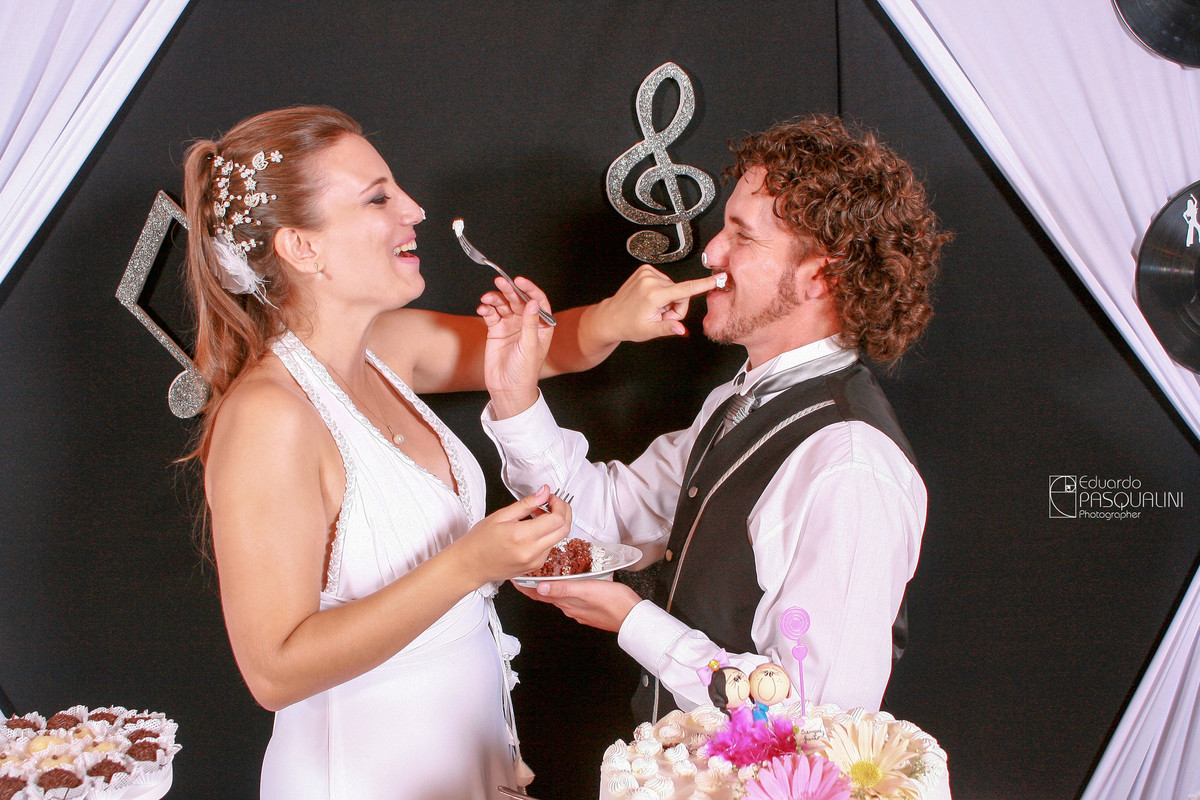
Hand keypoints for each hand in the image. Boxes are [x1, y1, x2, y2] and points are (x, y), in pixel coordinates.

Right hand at [453, 486, 571, 585]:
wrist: (470, 565)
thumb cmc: (480, 541)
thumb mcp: (501, 516)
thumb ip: (526, 504)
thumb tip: (544, 492)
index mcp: (522, 536)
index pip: (557, 519)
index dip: (559, 505)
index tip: (551, 498)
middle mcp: (531, 552)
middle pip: (564, 530)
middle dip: (564, 512)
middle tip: (552, 503)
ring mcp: (535, 562)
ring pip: (558, 538)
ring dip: (555, 524)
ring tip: (538, 515)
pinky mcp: (535, 567)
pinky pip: (550, 547)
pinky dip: (548, 535)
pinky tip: (534, 529)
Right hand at [479, 276, 553, 417]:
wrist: (507, 388)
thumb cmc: (524, 372)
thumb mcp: (530, 346)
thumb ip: (530, 323)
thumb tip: (533, 302)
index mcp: (540, 326)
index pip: (538, 302)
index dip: (530, 289)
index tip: (520, 281)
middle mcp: (526, 324)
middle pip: (518, 300)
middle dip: (509, 290)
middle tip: (500, 282)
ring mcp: (511, 326)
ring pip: (503, 305)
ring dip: (495, 299)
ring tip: (487, 298)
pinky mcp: (496, 331)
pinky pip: (491, 315)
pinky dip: (487, 309)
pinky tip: (483, 309)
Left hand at [512, 574, 641, 631]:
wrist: (634, 617)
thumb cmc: (615, 604)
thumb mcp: (587, 591)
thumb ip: (563, 589)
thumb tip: (540, 588)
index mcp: (567, 602)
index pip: (539, 594)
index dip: (525, 587)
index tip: (514, 579)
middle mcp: (571, 607)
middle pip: (547, 595)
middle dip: (535, 584)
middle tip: (527, 573)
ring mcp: (580, 609)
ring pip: (560, 595)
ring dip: (550, 586)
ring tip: (545, 573)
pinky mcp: (590, 608)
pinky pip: (572, 597)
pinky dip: (566, 589)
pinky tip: (571, 582)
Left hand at [592, 265, 718, 343]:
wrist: (611, 316)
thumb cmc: (629, 324)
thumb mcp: (650, 330)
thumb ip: (668, 328)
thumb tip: (681, 329)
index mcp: (653, 295)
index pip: (686, 289)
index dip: (704, 284)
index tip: (717, 279)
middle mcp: (650, 281)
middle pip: (681, 292)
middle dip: (676, 306)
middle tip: (661, 315)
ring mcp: (647, 273)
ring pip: (674, 287)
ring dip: (668, 299)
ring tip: (653, 308)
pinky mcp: (645, 270)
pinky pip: (665, 281)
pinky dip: (662, 291)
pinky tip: (651, 299)